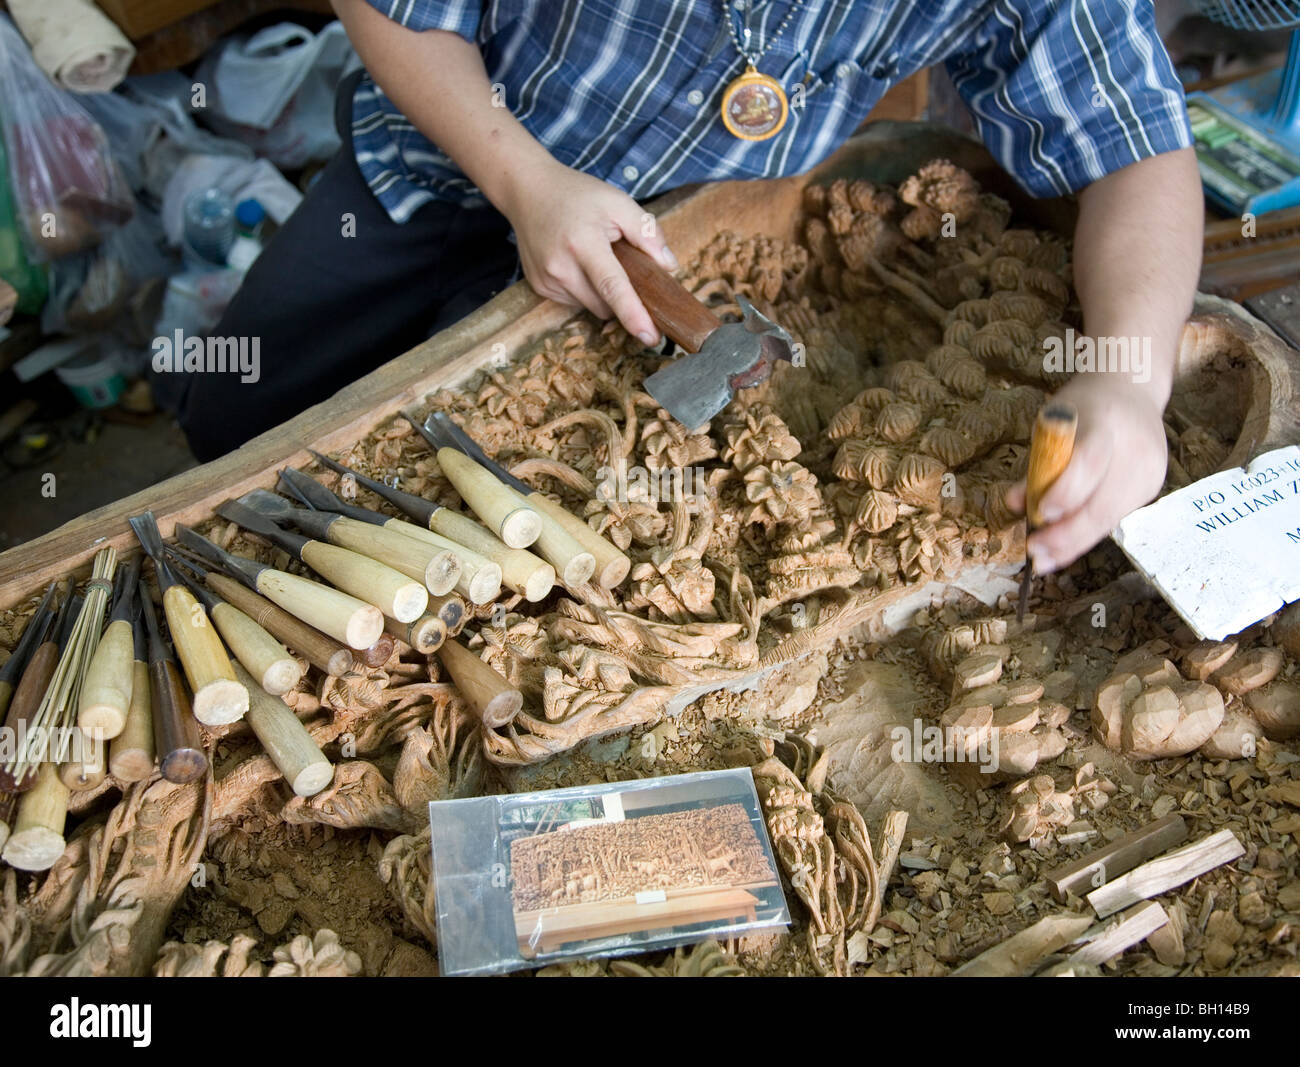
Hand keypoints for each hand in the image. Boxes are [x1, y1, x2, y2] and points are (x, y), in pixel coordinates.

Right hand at [497, 158, 675, 345]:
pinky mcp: (539, 287)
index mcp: (583, 243)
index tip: (650, 337)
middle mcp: (560, 266)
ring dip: (601, 293)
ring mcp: (546, 279)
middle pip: (606, 305)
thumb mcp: (618, 201)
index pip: (612, 286)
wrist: (528, 190)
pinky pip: (575, 301)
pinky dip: (584, 289)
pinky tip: (576, 263)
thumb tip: (668, 266)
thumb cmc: (577, 195)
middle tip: (622, 265)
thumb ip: (646, 232)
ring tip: (593, 258)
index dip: (633, 314)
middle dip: (622, 295)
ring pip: (591, 306)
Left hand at [1005, 374, 1167, 572]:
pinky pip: (1116, 517)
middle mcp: (1136, 450)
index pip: (1088, 464)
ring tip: (1043, 560)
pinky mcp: (1152, 487)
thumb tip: (1014, 503)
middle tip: (1034, 554)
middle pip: (1102, 505)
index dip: (1064, 494)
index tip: (1039, 515)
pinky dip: (1088, 534)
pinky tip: (1065, 547)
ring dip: (1074, 545)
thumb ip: (1037, 463)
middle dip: (1065, 536)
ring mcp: (1150, 471)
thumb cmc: (1081, 407)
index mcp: (1105, 423)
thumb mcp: (1052, 423)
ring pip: (1109, 519)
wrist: (1131, 388)